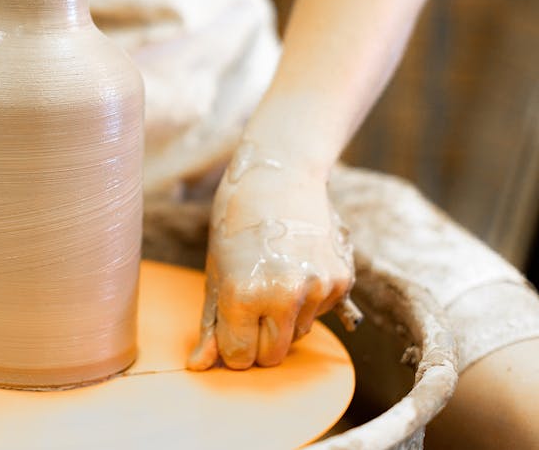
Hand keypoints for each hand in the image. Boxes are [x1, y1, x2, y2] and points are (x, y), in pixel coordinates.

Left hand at [187, 141, 357, 369]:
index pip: (239, 356)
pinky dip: (307, 301)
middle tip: (249, 306)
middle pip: (272, 356)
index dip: (231, 345)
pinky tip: (295, 266)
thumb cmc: (237, 223)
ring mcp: (317, 288)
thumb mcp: (216, 273)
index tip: (229, 326)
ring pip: (298, 336)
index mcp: (244, 293)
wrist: (279, 176)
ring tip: (272, 276)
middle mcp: (284, 295)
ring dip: (284, 320)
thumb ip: (211, 324)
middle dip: (258, 342)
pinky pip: (320, 314)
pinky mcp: (341, 281)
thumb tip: (199, 365)